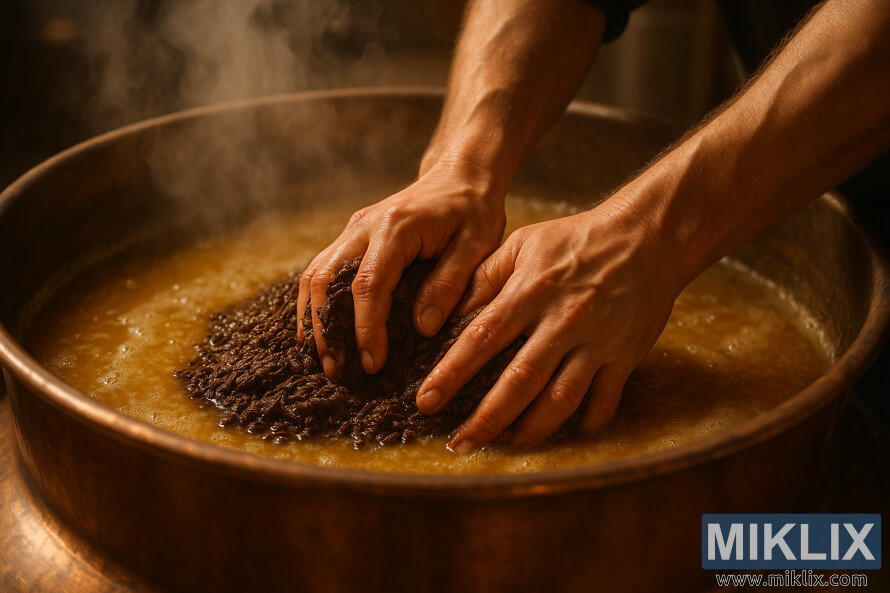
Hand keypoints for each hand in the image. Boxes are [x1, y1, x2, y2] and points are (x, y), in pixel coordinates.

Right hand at [297, 159, 505, 377]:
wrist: (460, 176)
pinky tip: (322, 333)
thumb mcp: (477, 245)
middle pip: (325, 280)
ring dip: (313, 319)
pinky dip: (315, 304)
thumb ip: (450, 284)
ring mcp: (352, 230)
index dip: (366, 328)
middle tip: (336, 371)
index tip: (372, 363)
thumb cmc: (473, 211)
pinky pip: (321, 271)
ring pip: (315, 276)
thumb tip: (423, 327)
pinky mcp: (351, 238)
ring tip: (325, 360)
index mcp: (396, 227)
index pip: (369, 284)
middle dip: (327, 330)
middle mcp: (364, 226)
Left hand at [415, 198, 685, 450]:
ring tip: (508, 444)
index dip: (451, 373)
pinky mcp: (626, 355)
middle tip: (460, 444)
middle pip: (519, 380)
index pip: (481, 338)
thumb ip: (484, 277)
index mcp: (530, 291)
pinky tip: (568, 433)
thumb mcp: (523, 244)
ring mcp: (597, 341)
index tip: (426, 401)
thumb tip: (448, 313)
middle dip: (486, 418)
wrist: (648, 236)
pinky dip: (586, 422)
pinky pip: (605, 400)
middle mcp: (562, 320)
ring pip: (561, 398)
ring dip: (532, 428)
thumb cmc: (576, 239)